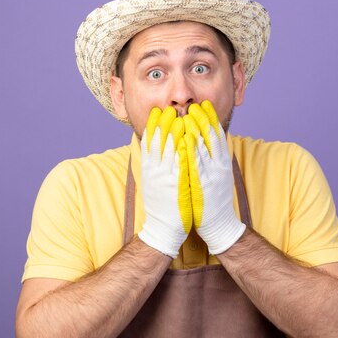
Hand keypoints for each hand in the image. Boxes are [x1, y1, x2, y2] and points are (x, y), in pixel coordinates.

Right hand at [138, 106, 191, 257]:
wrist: (163, 229)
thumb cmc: (161, 205)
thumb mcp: (152, 183)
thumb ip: (153, 166)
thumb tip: (153, 150)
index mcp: (149, 170)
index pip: (149, 143)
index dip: (153, 126)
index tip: (156, 111)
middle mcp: (155, 172)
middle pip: (157, 143)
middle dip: (162, 124)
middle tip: (167, 108)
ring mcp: (165, 179)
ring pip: (168, 152)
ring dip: (173, 133)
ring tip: (178, 117)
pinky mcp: (176, 187)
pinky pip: (180, 165)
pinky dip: (183, 151)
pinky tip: (187, 140)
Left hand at [183, 101, 245, 254]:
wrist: (218, 224)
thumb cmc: (213, 199)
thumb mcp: (217, 175)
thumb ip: (212, 159)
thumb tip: (206, 143)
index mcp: (221, 163)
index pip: (217, 135)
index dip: (211, 118)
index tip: (204, 104)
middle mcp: (217, 167)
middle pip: (211, 138)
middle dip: (203, 119)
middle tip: (195, 104)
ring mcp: (210, 176)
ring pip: (203, 148)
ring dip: (196, 130)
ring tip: (188, 115)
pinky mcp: (201, 186)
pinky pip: (194, 165)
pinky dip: (190, 151)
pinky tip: (184, 140)